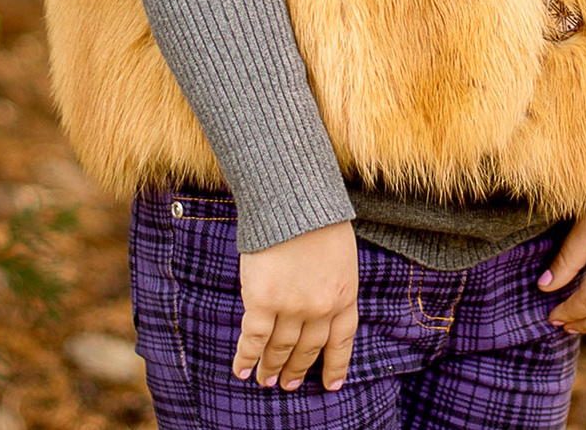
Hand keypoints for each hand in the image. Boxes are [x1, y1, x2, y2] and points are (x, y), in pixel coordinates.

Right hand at [234, 219, 359, 391]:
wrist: (295, 200)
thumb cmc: (318, 218)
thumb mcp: (341, 255)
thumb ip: (333, 283)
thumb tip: (321, 306)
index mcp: (344, 295)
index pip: (341, 341)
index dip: (335, 365)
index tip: (330, 383)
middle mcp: (321, 308)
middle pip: (308, 349)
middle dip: (298, 369)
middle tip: (288, 385)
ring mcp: (292, 307)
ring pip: (281, 348)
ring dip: (271, 368)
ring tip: (265, 380)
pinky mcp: (263, 301)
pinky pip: (254, 338)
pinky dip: (246, 357)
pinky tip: (241, 370)